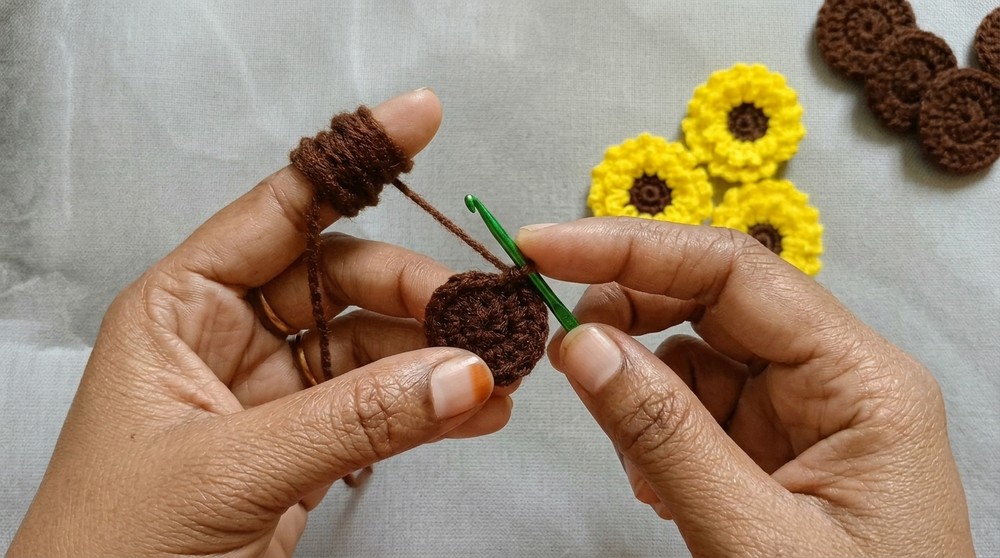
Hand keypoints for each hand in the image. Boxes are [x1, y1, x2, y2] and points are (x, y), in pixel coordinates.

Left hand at [8, 90, 515, 557]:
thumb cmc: (112, 549)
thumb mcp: (230, 467)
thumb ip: (352, 417)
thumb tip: (459, 373)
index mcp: (181, 309)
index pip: (280, 212)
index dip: (352, 165)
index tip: (416, 123)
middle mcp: (230, 336)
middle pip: (346, 280)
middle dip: (419, 290)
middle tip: (480, 307)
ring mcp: (274, 392)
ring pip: (374, 346)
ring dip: (439, 354)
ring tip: (498, 362)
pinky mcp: (307, 444)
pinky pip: (383, 406)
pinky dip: (432, 407)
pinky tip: (475, 409)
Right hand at [518, 218, 974, 556]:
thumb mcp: (752, 538)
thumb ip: (664, 437)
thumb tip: (581, 345)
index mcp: (861, 379)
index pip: (734, 270)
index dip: (631, 248)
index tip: (545, 247)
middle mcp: (837, 380)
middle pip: (713, 301)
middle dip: (629, 313)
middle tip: (559, 340)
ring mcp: (805, 416)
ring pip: (696, 357)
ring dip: (641, 390)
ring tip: (634, 462)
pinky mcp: (775, 452)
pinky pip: (698, 411)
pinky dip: (656, 434)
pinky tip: (656, 485)